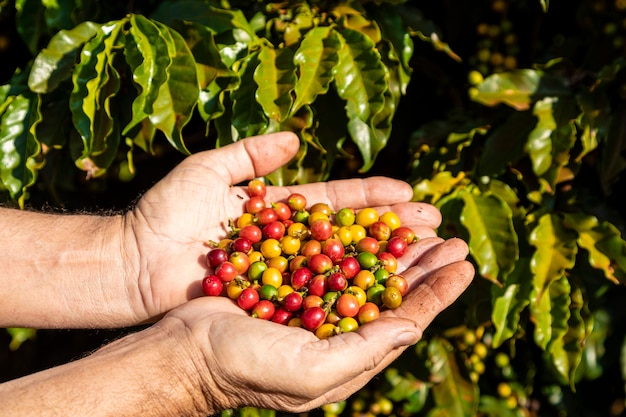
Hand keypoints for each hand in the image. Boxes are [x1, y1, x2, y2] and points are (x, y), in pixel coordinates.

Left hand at [125, 132, 445, 321]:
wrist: (133, 263)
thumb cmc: (164, 214)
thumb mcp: (207, 170)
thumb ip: (250, 153)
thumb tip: (296, 139)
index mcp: (281, 212)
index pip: (337, 202)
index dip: (373, 197)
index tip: (411, 191)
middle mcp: (291, 245)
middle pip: (352, 236)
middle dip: (394, 230)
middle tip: (438, 227)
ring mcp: (286, 276)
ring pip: (345, 268)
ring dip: (386, 263)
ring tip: (429, 257)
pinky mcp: (276, 303)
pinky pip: (320, 298)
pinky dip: (353, 294)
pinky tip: (389, 293)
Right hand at [165, 236, 472, 413]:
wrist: (183, 349)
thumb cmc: (244, 367)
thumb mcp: (309, 373)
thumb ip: (363, 353)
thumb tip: (413, 328)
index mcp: (347, 358)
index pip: (404, 323)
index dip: (436, 295)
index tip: (465, 267)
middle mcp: (337, 333)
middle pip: (391, 294)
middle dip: (425, 267)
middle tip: (455, 241)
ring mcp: (314, 305)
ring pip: (366, 271)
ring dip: (396, 249)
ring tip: (425, 226)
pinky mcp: (290, 282)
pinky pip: (332, 256)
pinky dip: (354, 238)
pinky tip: (370, 222)